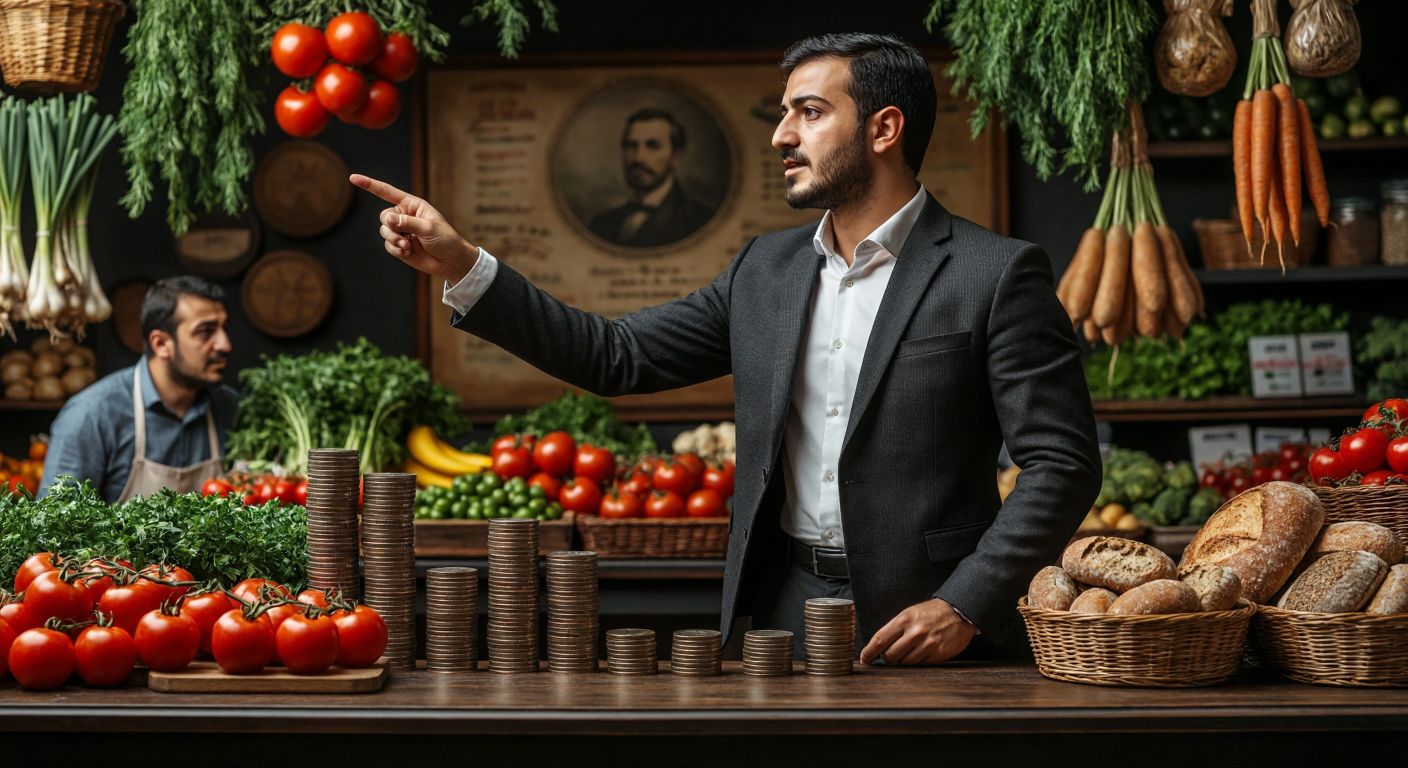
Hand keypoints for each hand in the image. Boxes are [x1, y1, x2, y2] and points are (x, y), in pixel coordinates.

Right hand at [349, 173, 477, 283]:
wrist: (450, 261)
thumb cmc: (445, 239)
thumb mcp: (428, 227)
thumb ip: (407, 222)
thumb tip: (386, 219)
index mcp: (412, 205)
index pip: (387, 192)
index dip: (370, 185)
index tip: (353, 178)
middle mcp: (404, 216)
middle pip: (384, 216)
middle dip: (391, 227)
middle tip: (404, 236)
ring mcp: (401, 231)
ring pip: (384, 232)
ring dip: (394, 240)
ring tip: (407, 246)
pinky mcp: (400, 245)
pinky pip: (388, 245)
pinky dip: (396, 249)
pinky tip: (408, 252)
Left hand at [859, 598, 976, 665]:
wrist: (958, 613)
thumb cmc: (930, 613)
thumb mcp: (909, 614)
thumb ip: (894, 629)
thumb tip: (878, 647)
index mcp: (904, 620)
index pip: (880, 640)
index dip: (869, 652)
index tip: (864, 659)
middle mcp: (915, 632)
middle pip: (890, 656)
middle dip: (887, 658)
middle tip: (892, 654)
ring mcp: (927, 644)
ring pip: (904, 663)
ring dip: (903, 661)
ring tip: (911, 650)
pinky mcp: (938, 654)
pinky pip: (920, 666)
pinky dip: (918, 662)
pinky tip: (923, 652)